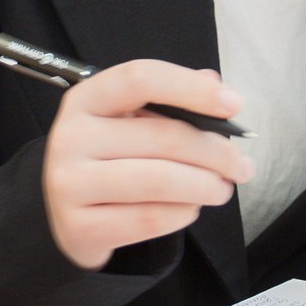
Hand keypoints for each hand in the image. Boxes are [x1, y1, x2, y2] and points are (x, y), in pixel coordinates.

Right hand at [40, 61, 253, 269]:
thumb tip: (215, 84)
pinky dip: (183, 214)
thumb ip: (170, 99)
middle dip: (217, 152)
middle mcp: (71, 137)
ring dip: (206, 186)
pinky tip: (191, 208)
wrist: (63, 217)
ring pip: (161, 181)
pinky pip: (151, 219)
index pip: (140, 78)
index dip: (191, 88)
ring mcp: (70, 184)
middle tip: (242, 166)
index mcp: (85, 100)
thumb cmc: (108, 160)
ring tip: (222, 189)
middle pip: (162, 136)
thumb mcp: (127, 121)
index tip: (234, 105)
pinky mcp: (80, 226)